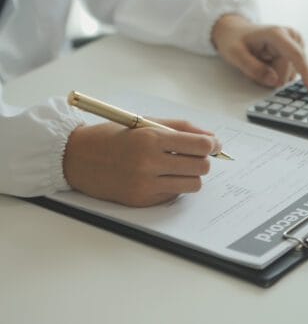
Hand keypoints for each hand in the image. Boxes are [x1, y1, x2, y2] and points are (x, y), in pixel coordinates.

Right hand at [63, 120, 221, 206]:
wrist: (77, 157)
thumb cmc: (113, 136)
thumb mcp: (145, 122)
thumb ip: (180, 128)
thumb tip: (211, 138)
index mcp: (151, 138)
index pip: (200, 145)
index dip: (212, 144)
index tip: (213, 144)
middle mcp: (149, 163)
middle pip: (201, 167)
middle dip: (204, 159)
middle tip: (195, 154)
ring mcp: (145, 185)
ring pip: (193, 185)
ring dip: (191, 175)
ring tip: (178, 166)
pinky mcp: (141, 200)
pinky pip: (174, 195)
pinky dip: (174, 185)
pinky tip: (160, 176)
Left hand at [211, 14, 307, 92]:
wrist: (235, 31)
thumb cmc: (234, 40)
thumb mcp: (235, 55)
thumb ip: (254, 69)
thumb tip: (275, 81)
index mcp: (277, 34)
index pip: (297, 56)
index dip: (306, 74)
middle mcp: (291, 36)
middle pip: (287, 72)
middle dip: (270, 77)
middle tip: (253, 66)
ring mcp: (295, 44)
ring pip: (288, 74)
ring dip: (271, 76)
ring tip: (258, 63)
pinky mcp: (294, 52)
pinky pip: (287, 73)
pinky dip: (275, 74)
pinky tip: (266, 64)